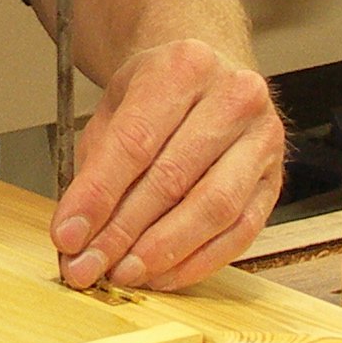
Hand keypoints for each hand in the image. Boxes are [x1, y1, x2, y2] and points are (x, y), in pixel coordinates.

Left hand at [50, 38, 285, 289]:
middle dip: (122, 232)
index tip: (67, 235)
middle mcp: (233, 97)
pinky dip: (198, 261)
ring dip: (162, 252)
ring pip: (213, 209)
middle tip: (88, 265)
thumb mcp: (115, 110)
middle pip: (171, 179)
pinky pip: (240, 231)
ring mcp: (262, 139)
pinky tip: (163, 274)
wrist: (210, 79)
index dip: (97, 196)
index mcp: (183, 68)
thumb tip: (76, 235)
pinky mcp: (275, 179)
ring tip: (122, 273)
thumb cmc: (160, 96)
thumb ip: (94, 168)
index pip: (134, 142)